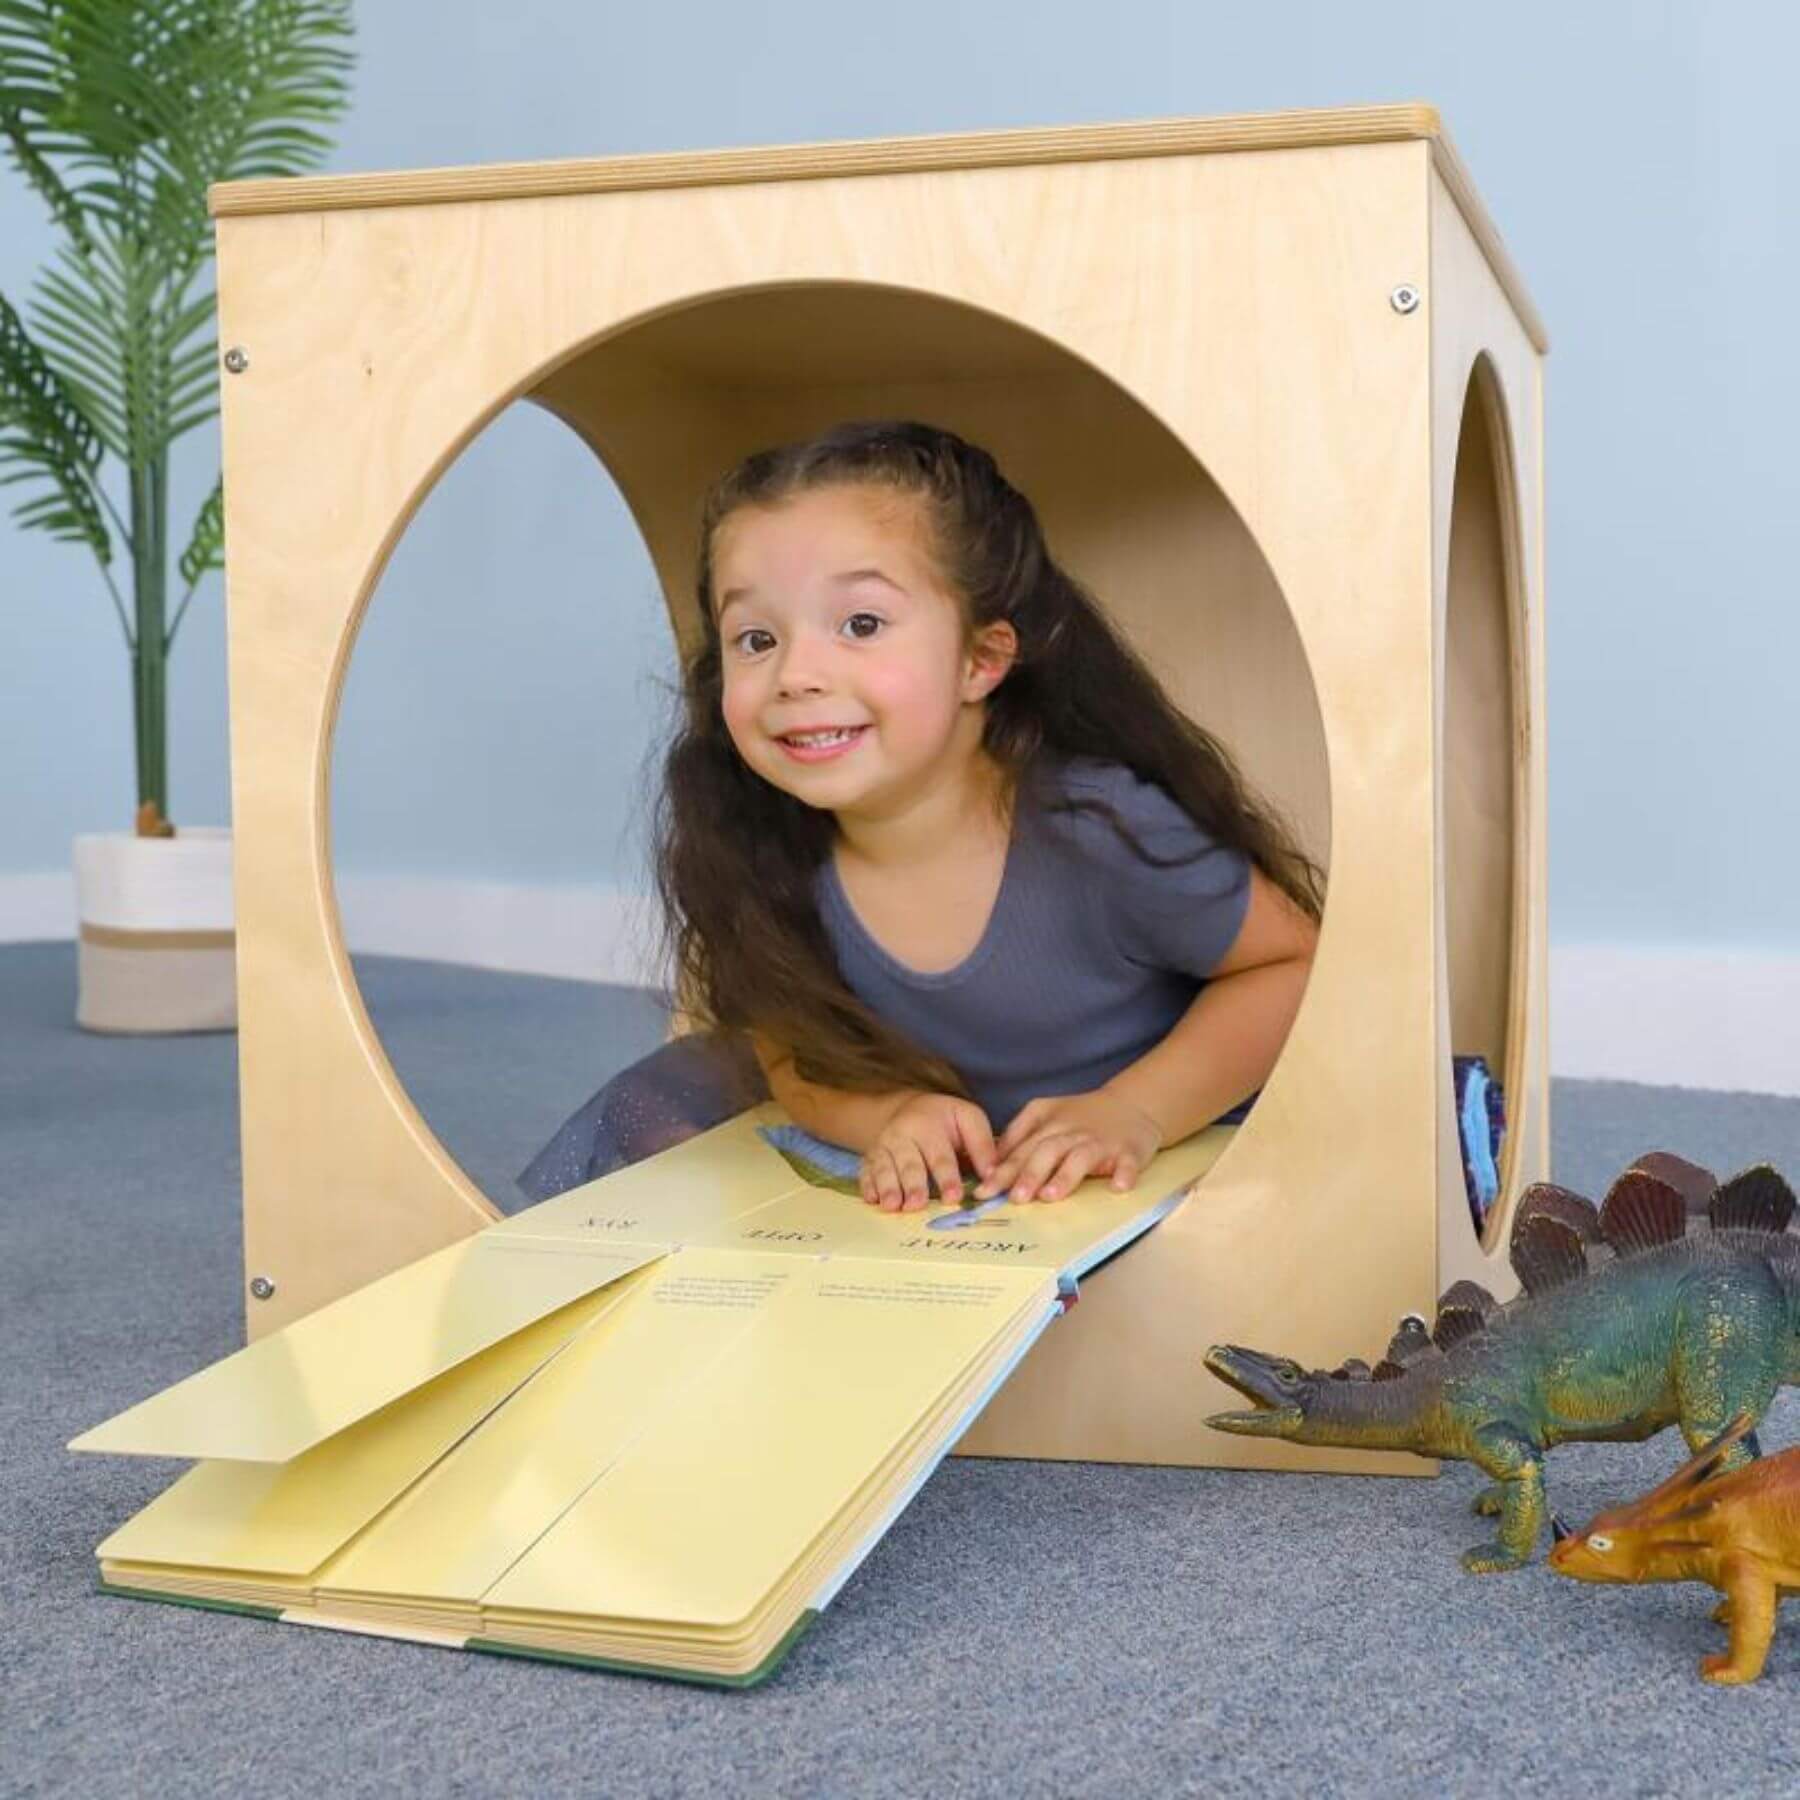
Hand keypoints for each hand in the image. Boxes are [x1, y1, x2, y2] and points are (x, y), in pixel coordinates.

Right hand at [861, 1092, 998, 1212]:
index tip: (954, 1197)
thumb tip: (993, 1176)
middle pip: (909, 1164)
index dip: (947, 1177)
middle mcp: (902, 1135)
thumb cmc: (945, 1120)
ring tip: (892, 1206)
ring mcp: (882, 1147)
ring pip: (884, 1169)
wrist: (907, 1110)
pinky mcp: (869, 1159)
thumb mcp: (968, 1118)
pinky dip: (867, 1186)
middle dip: (913, 1185)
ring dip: (888, 1188)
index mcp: (929, 1125)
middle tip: (917, 1205)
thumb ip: (982, 1145)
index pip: (940, 1155)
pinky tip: (871, 1200)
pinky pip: (865, 1172)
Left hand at [973, 1086, 1163, 1203]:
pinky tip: (1118, 1187)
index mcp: (1047, 1120)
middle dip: (1029, 1174)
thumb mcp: (1045, 1116)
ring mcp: (1101, 1141)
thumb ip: (1018, 1137)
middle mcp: (1072, 1129)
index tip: (984, 1191)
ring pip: (1080, 1157)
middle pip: (1047, 1151)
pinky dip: (1124, 1174)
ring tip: (1050, 1196)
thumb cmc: (1081, 1117)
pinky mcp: (1129, 1151)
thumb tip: (989, 1165)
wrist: (1131, 1104)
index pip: (1021, 1148)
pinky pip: (1127, 1163)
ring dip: (1065, 1176)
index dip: (1002, 1170)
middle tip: (1014, 1198)